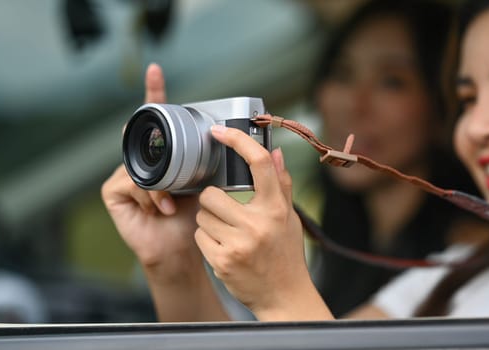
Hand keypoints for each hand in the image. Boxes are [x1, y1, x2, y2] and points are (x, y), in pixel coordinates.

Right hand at [102, 63, 200, 278]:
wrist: (181, 249)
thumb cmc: (194, 217)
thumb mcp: (209, 185)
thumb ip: (218, 165)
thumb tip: (252, 145)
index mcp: (166, 157)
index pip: (158, 120)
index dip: (155, 94)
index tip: (156, 70)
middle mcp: (144, 162)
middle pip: (144, 139)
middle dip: (153, 141)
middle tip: (171, 163)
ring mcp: (126, 176)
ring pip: (141, 166)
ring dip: (160, 185)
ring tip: (172, 202)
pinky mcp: (113, 192)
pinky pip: (129, 182)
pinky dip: (149, 196)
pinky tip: (160, 209)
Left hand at [195, 125, 331, 319]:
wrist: (284, 296)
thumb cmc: (286, 254)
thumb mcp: (289, 218)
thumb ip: (281, 184)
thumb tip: (274, 151)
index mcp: (276, 209)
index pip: (258, 164)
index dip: (237, 141)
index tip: (219, 132)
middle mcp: (258, 225)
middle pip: (212, 194)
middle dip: (212, 202)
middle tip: (224, 212)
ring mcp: (239, 244)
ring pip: (202, 216)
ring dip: (208, 222)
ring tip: (227, 233)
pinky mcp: (222, 262)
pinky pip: (199, 237)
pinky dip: (206, 240)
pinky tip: (223, 248)